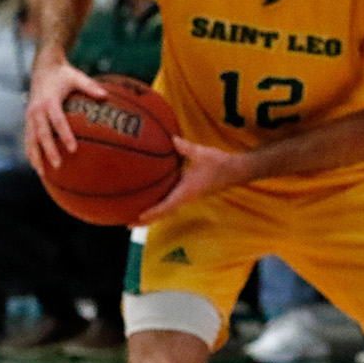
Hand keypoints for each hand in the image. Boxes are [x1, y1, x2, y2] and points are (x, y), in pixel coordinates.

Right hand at [25, 59, 107, 173]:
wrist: (43, 68)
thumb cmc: (63, 74)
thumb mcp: (76, 76)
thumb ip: (90, 86)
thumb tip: (106, 95)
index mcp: (49, 101)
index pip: (58, 121)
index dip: (65, 135)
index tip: (73, 149)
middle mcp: (37, 110)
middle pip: (42, 134)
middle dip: (49, 150)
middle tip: (58, 165)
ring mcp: (30, 116)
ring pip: (31, 139)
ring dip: (36, 156)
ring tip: (43, 173)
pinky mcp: (28, 120)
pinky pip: (28, 138)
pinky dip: (30, 152)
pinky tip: (36, 165)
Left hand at [137, 137, 253, 223]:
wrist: (235, 171)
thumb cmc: (219, 164)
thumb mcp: (201, 153)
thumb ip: (185, 147)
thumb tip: (171, 139)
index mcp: (187, 192)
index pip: (167, 205)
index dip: (153, 212)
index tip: (139, 216)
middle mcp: (186, 198)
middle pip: (163, 214)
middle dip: (146, 220)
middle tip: (128, 223)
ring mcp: (188, 198)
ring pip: (167, 211)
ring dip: (152, 216)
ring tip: (134, 218)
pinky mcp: (189, 195)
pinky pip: (171, 204)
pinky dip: (159, 207)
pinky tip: (151, 202)